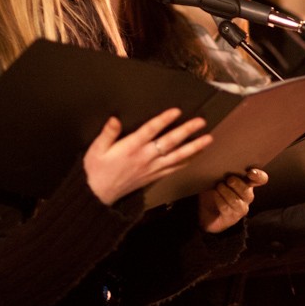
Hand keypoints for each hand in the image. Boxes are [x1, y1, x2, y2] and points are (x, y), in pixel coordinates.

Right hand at [84, 108, 212, 204]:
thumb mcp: (96, 149)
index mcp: (130, 148)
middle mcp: (145, 157)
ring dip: (194, 147)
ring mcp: (152, 168)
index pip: (150, 131)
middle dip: (186, 131)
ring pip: (177, 156)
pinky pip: (174, 168)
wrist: (98, 194)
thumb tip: (115, 119)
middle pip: (169, 142)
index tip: (176, 111)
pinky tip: (196, 155)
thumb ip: (107, 133)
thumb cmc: (96, 169)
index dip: (164, 120)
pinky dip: (187, 161)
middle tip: (201, 122)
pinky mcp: (154, 176)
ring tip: (208, 139)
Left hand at [198, 168, 267, 233]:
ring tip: (218, 187)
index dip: (259, 176)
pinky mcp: (232, 217)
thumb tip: (223, 160)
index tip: (250, 173)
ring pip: (236, 201)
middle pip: (247, 190)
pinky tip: (215, 194)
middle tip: (228, 179)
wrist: (204, 210)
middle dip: (237, 184)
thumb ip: (225, 170)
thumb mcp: (219, 177)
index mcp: (248, 183)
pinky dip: (219, 199)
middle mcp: (247, 196)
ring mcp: (241, 208)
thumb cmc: (214, 189)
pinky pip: (226, 208)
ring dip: (226, 192)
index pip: (261, 179)